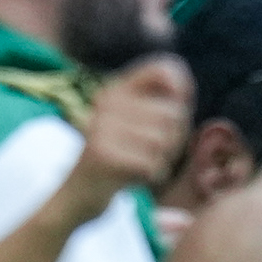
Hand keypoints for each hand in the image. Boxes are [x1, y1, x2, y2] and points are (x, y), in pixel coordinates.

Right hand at [71, 53, 199, 197]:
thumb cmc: (121, 155)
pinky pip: (152, 163)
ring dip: (165, 158)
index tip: (178, 108)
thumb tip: (182, 92)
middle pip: (174, 113)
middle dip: (177, 137)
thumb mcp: (136, 123)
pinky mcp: (102, 153)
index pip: (164, 69)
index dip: (182, 88)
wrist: (79, 192)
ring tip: (146, 162)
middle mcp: (107, 102)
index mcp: (118, 88)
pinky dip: (153, 174)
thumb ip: (163, 103)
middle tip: (159, 150)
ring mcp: (102, 126)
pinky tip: (136, 176)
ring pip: (165, 140)